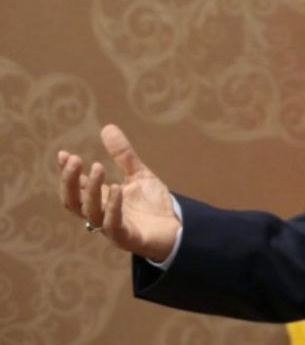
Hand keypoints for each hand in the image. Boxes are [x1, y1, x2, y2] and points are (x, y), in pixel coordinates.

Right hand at [57, 124, 180, 261]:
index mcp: (101, 200)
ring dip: (92, 189)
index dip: (67, 172)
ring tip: (98, 167)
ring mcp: (112, 228)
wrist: (178, 228)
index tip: (63, 154)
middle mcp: (101, 215)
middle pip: (73, 202)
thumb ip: (123, 156)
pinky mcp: (127, 238)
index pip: (76, 187)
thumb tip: (107, 127)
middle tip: (74, 159)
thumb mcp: (139, 175)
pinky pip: (113, 225)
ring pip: (91, 211)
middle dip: (70, 181)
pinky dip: (113, 206)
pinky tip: (117, 188)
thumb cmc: (153, 205)